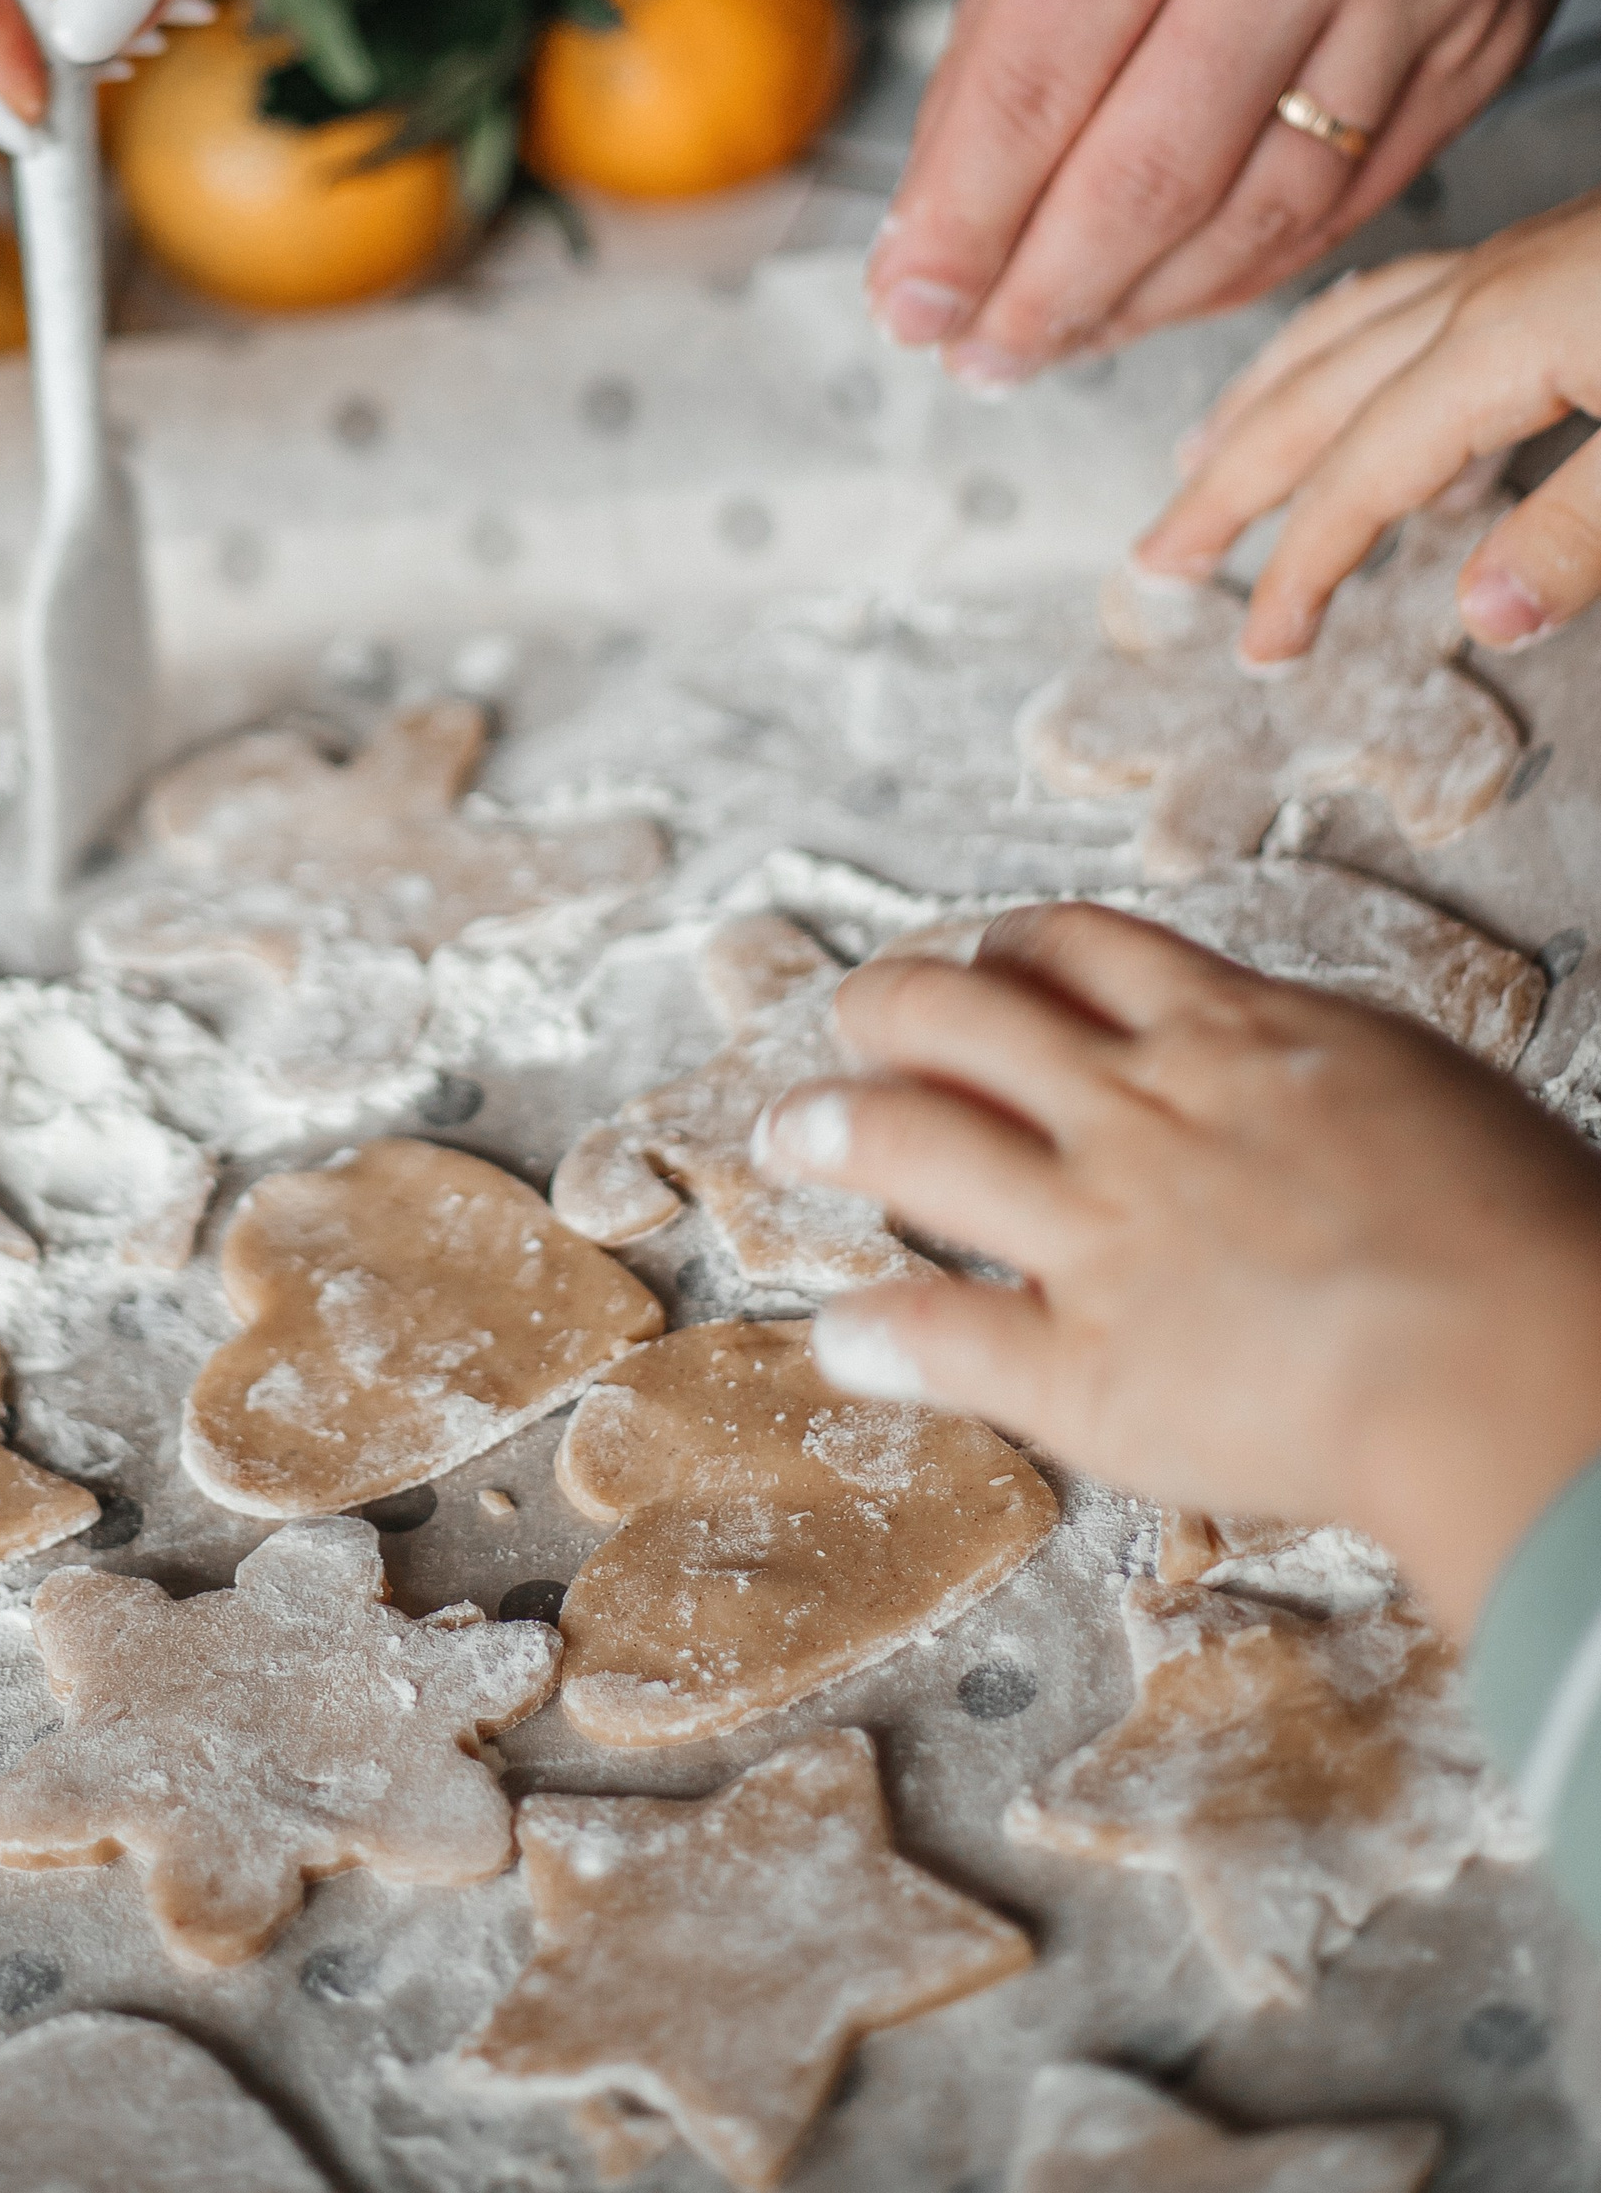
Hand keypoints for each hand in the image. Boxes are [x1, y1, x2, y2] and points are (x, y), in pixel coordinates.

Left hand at [752, 903, 1600, 1633]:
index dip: (1009, 951)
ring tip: (790, 1134)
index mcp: (1232, 1035)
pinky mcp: (1084, 1364)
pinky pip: (945, 1336)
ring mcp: (1099, 1233)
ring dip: (837, 1132)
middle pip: (963, 1017)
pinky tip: (842, 1338)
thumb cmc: (1526, 1236)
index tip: (980, 959)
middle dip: (887, 1008)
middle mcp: (1142, 1112)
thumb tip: (1305, 1070)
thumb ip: (1328, 1071)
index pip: (1080, 951)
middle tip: (851, 1020)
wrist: (1520, 1357)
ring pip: (918, 1144)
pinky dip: (880, 1336)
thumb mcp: (1425, 1089)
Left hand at [866, 0, 1600, 384]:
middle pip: (1144, 179)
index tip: (907, 301)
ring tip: (1057, 338)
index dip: (957, 227)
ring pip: (1260, 213)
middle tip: (974, 352)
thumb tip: (947, 188)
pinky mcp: (1491, 24)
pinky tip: (1175, 289)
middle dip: (1038, 298)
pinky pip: (1356, 195)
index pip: (1030, 89)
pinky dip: (1253, 265)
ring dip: (1141, 307)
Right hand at [1131, 193, 1600, 659]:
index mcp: (1504, 339)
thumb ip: (1579, 531)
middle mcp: (1485, 289)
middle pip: (1312, 396)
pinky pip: (1400, 293)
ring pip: (1342, 331)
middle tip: (1161, 556)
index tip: (1265, 644)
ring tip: (1202, 454)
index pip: (1361, 473)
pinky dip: (1335, 340)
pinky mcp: (1552, 250)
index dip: (1302, 567)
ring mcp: (1513, 261)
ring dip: (1259, 402)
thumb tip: (1485, 616)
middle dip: (1224, 485)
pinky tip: (1345, 357)